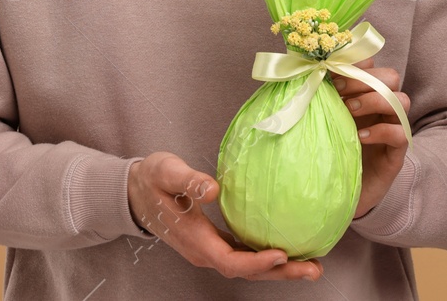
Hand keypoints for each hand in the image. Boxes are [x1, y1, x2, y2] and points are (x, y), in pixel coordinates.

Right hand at [127, 152, 321, 281]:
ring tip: (311, 264)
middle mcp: (204, 251)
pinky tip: (288, 249)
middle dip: (281, 273)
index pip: (230, 261)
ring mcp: (209, 249)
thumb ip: (188, 181)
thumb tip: (213, 189)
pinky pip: (244, 255)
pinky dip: (268, 257)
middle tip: (312, 269)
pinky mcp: (214, 242)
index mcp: (195, 239)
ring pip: (248, 267)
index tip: (282, 254)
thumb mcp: (165, 172)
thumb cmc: (150, 180)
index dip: (257, 263)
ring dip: (279, 269)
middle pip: (246, 272)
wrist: (134, 192)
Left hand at [332, 58, 410, 217]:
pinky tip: (360, 137)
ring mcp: (392, 128)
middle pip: (391, 77)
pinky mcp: (396, 153)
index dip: (355, 63)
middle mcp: (382, 108)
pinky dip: (380, 130)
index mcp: (364, 94)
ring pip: (401, 100)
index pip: (372, 65)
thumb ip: (321, 96)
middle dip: (365, 78)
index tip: (331, 71)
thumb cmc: (327, 150)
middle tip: (340, 90)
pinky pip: (401, 133)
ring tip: (350, 111)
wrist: (335, 193)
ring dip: (374, 100)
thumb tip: (306, 72)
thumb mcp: (322, 119)